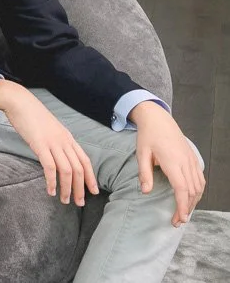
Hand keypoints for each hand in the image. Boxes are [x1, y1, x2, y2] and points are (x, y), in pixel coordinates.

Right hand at [0, 80, 97, 205]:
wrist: (19, 101)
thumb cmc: (31, 114)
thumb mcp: (50, 128)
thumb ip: (56, 141)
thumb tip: (57, 154)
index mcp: (68, 137)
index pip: (85, 160)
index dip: (90, 177)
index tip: (93, 191)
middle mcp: (64, 141)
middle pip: (78, 169)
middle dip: (81, 188)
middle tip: (79, 203)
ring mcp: (53, 143)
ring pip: (67, 170)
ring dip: (67, 188)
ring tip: (65, 200)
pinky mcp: (40, 145)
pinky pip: (50, 167)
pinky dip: (52, 181)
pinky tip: (50, 190)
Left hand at [132, 102, 204, 226]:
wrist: (158, 119)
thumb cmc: (148, 136)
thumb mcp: (141, 153)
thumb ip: (144, 173)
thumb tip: (145, 192)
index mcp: (173, 162)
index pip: (182, 189)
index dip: (182, 206)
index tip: (180, 218)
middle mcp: (186, 162)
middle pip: (192, 191)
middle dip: (187, 208)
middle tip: (177, 221)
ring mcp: (192, 160)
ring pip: (199, 187)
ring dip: (193, 202)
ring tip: (184, 213)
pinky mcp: (193, 159)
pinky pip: (200, 179)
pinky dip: (198, 191)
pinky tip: (191, 198)